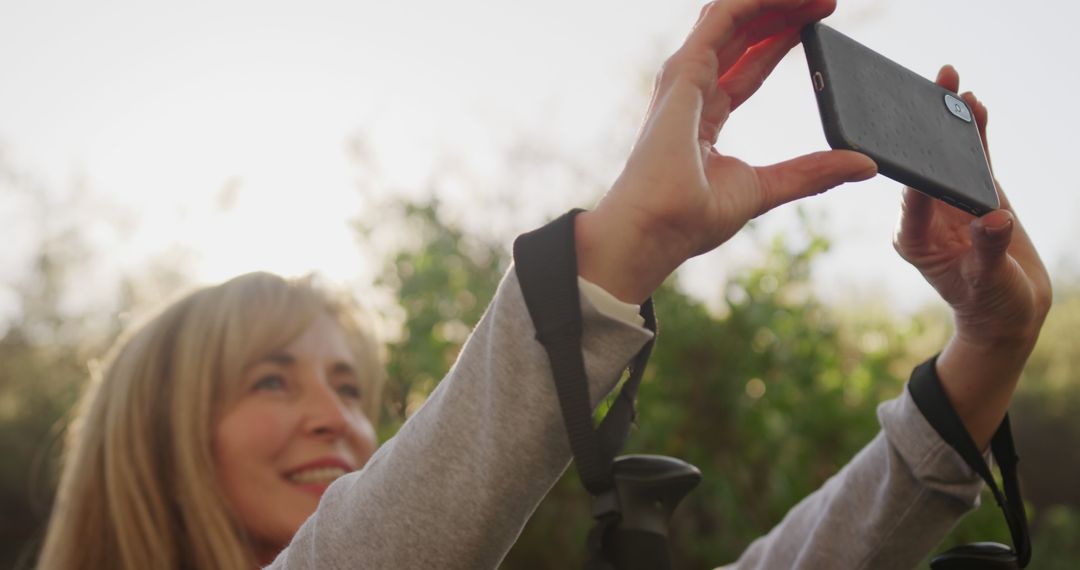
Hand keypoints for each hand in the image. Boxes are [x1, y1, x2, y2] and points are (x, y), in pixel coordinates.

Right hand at [576, 0, 875, 303]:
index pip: (749, 64)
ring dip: (773, 0)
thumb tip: (864, 164)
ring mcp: (685, 77)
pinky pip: (723, 16)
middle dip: (783, 12)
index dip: (783, 39)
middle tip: (826, 1)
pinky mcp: (684, 70)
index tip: (821, 25)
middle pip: (742, 34)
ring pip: (730, 16)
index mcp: (706, 117)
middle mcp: (692, 90)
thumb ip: (811, 172)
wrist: (658, 228)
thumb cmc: (691, 219)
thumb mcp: (766, 189)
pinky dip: (756, 0)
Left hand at [893, 65, 1051, 447]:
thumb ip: (989, 251)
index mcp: (915, 239)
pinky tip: (973, 104)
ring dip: (950, 120)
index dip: (916, 169)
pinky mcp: (973, 193)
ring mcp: (948, 201)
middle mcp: (925, 215)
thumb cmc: (991, 303)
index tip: (916, 141)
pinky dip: (975, 133)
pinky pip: (973, 159)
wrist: (1007, 309)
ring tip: (950, 82)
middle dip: (924, 129)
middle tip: (925, 91)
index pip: (912, 199)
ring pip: (947, 155)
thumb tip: (994, 218)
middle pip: (923, 167)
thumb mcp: (989, 282)